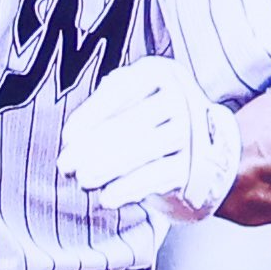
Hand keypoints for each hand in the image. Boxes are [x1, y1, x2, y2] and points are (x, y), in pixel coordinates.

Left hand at [59, 57, 242, 220]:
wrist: (205, 146)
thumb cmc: (153, 119)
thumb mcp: (134, 97)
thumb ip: (106, 104)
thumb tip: (74, 138)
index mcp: (159, 72)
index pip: (121, 90)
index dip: (91, 114)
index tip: (67, 137)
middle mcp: (179, 96)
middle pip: (130, 122)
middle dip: (93, 146)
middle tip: (65, 165)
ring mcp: (190, 130)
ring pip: (144, 148)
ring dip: (108, 166)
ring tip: (83, 180)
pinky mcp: (194, 163)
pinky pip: (158, 175)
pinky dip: (130, 187)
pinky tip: (108, 197)